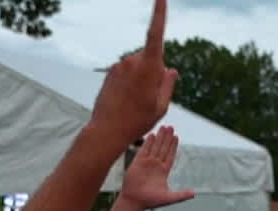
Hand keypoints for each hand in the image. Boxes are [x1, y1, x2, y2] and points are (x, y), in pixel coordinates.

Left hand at [88, 0, 175, 147]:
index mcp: (149, 67)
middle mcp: (133, 60)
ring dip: (141, 78)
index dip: (160, 13)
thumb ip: (168, 84)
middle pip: (151, 57)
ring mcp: (120, 65)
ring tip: (135, 101)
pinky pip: (127, 71)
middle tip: (147, 97)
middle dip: (154, 71)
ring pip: (138, 65)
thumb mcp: (161, 106)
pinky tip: (125, 100)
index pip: (156, 34)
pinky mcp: (111, 71)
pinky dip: (130, 82)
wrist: (107, 130)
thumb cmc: (137, 120)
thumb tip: (170, 70)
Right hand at [123, 125, 194, 210]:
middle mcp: (155, 166)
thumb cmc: (151, 202)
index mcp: (163, 172)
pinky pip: (144, 150)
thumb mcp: (169, 198)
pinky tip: (152, 135)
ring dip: (159, 137)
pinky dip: (148, 143)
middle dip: (167, 138)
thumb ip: (182, 195)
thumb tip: (194, 193)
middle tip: (171, 127)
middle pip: (163, 149)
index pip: (170, 156)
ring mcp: (146, 164)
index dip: (173, 146)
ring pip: (154, 147)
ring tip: (163, 127)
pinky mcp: (137, 163)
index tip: (176, 137)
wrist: (134, 202)